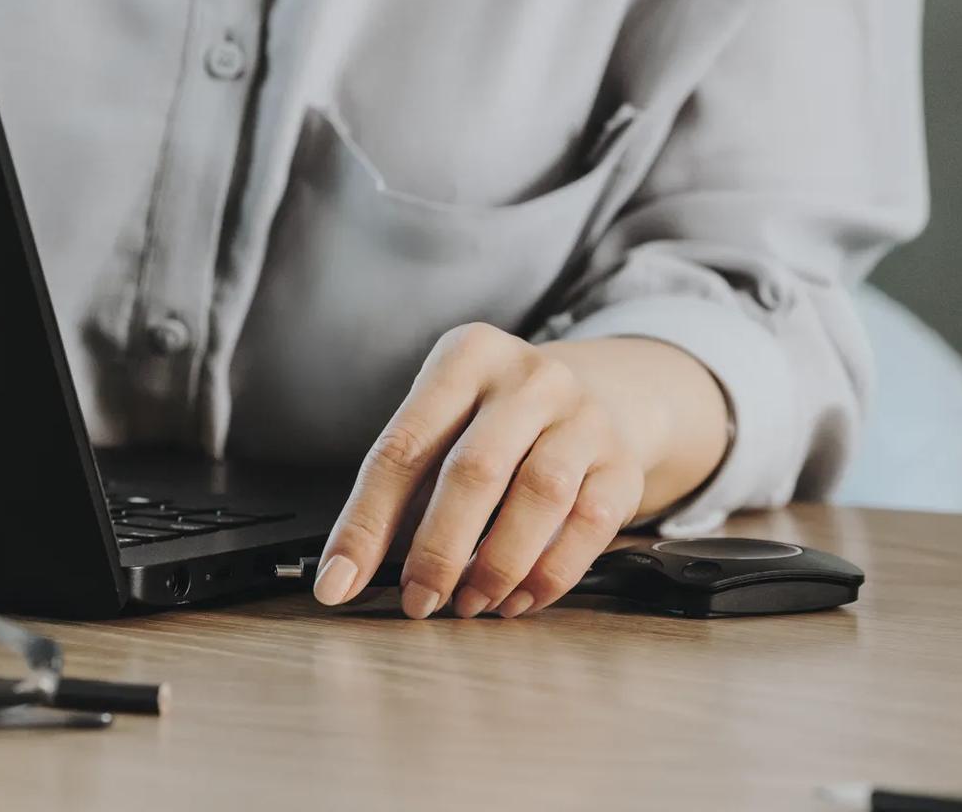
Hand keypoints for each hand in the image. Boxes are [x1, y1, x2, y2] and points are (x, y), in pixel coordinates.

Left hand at [312, 323, 727, 619]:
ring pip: (540, 495)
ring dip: (495, 565)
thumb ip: (401, 485)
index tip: (338, 582)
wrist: (602, 393)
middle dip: (437, 550)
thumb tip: (347, 571)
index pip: (403, 446)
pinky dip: (548, 575)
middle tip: (417, 601)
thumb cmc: (496, 419)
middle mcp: (529, 377)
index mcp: (466, 356)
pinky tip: (517, 600)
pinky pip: (588, 526)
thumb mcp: (444, 421)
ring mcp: (584, 416)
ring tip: (467, 604)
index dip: (366, 523)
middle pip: (474, 471)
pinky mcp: (623, 462)